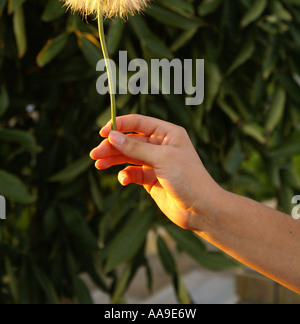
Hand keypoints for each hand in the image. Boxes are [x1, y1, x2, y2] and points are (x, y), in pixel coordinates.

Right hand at [90, 114, 220, 229]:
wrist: (201, 209)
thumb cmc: (188, 178)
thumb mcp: (161, 158)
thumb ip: (135, 147)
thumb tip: (112, 136)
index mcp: (168, 133)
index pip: (139, 123)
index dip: (120, 125)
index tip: (103, 132)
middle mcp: (161, 145)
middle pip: (130, 141)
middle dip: (112, 146)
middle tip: (95, 154)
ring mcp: (155, 163)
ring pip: (128, 157)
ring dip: (113, 160)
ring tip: (99, 164)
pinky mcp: (151, 179)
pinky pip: (133, 173)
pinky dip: (126, 175)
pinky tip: (124, 180)